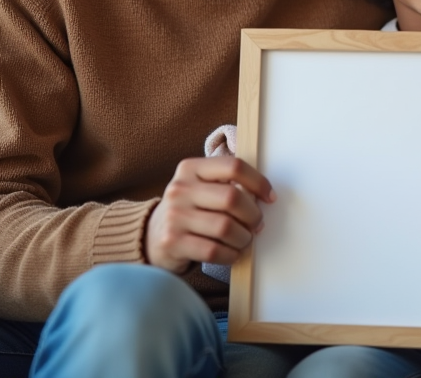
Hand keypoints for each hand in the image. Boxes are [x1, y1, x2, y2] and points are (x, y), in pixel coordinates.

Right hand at [145, 156, 275, 273]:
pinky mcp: (172, 242)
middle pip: (232, 198)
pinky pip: (214, 250)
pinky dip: (230, 255)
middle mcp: (180, 188)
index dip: (258, 182)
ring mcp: (174, 216)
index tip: (269, 197)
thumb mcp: (201, 187)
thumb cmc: (189, 210)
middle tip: (256, 224)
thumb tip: (263, 197)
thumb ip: (227, 184)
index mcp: (191, 168)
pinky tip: (231, 253)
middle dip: (253, 215)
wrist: (150, 236)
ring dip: (243, 238)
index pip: (234, 166)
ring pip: (226, 227)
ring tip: (243, 240)